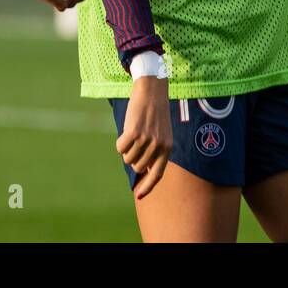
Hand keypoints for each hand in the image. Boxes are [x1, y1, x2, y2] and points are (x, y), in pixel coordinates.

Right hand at [116, 76, 171, 199]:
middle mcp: (158, 146)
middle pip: (137, 167)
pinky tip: (127, 129)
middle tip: (135, 143)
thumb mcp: (162, 133)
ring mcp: (146, 140)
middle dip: (133, 158)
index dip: (147, 187)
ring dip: (126, 148)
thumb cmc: (154, 112)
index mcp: (167, 148)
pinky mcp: (134, 133)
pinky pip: (120, 148)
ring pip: (127, 158)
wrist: (152, 90)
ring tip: (133, 133)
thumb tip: (145, 170)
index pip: (157, 174)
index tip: (139, 196)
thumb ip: (156, 151)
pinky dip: (120, 141)